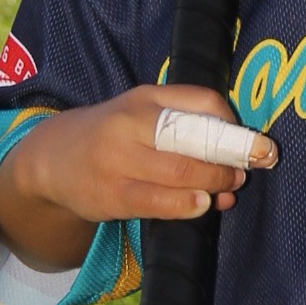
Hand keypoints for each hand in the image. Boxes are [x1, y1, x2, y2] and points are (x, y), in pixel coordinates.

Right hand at [0, 85, 276, 271]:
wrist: (51, 159)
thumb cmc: (114, 134)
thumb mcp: (144, 112)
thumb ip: (187, 122)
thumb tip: (240, 151)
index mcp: (146, 98)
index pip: (203, 102)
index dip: (235, 123)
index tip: (254, 142)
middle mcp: (131, 124)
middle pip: (195, 139)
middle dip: (231, 158)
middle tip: (247, 171)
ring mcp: (118, 161)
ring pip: (180, 173)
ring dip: (215, 183)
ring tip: (229, 190)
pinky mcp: (111, 196)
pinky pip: (158, 203)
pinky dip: (187, 205)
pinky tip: (203, 206)